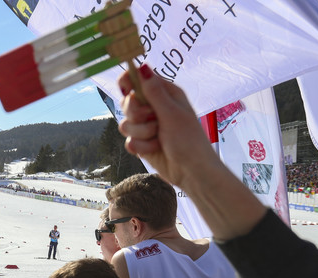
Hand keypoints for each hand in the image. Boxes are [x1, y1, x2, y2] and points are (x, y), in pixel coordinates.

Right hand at [117, 64, 217, 186]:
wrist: (191, 171)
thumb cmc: (188, 139)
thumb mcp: (171, 113)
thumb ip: (153, 92)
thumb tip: (142, 66)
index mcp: (164, 94)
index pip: (138, 79)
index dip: (128, 83)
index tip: (127, 91)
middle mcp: (154, 108)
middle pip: (127, 102)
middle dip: (137, 114)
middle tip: (153, 119)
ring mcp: (146, 126)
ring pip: (125, 123)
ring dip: (141, 133)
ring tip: (158, 137)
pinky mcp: (141, 142)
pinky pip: (128, 140)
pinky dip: (141, 146)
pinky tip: (154, 149)